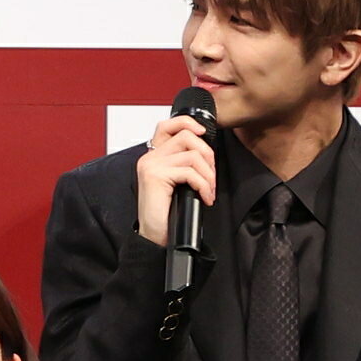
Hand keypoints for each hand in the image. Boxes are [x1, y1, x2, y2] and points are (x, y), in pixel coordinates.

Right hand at [134, 112, 217, 245]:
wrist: (154, 237)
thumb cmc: (167, 213)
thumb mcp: (177, 183)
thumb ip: (184, 164)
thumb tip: (206, 152)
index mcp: (153, 157)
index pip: (167, 125)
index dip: (187, 123)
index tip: (203, 134)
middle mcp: (149, 158)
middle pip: (187, 136)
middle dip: (208, 155)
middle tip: (211, 177)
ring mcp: (151, 165)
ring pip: (192, 155)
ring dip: (208, 175)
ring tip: (209, 191)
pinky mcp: (155, 176)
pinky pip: (190, 172)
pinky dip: (204, 185)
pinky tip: (205, 198)